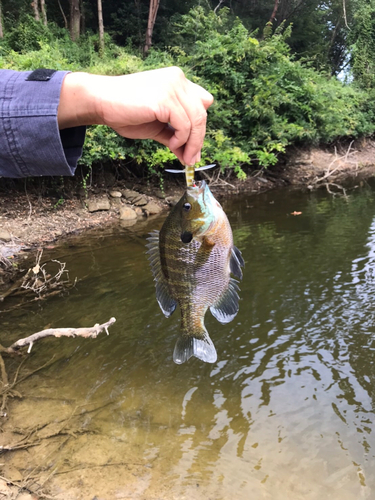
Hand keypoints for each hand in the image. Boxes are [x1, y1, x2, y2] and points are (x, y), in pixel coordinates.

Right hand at [58, 67, 213, 165]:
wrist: (101, 102)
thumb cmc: (125, 112)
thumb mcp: (157, 127)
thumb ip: (175, 137)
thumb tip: (190, 157)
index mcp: (177, 81)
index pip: (203, 102)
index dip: (199, 125)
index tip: (192, 148)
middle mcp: (178, 79)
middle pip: (202, 113)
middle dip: (198, 140)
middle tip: (190, 160)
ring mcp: (172, 86)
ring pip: (197, 120)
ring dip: (192, 143)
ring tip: (182, 155)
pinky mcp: (165, 98)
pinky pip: (185, 125)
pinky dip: (181, 139)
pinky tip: (171, 144)